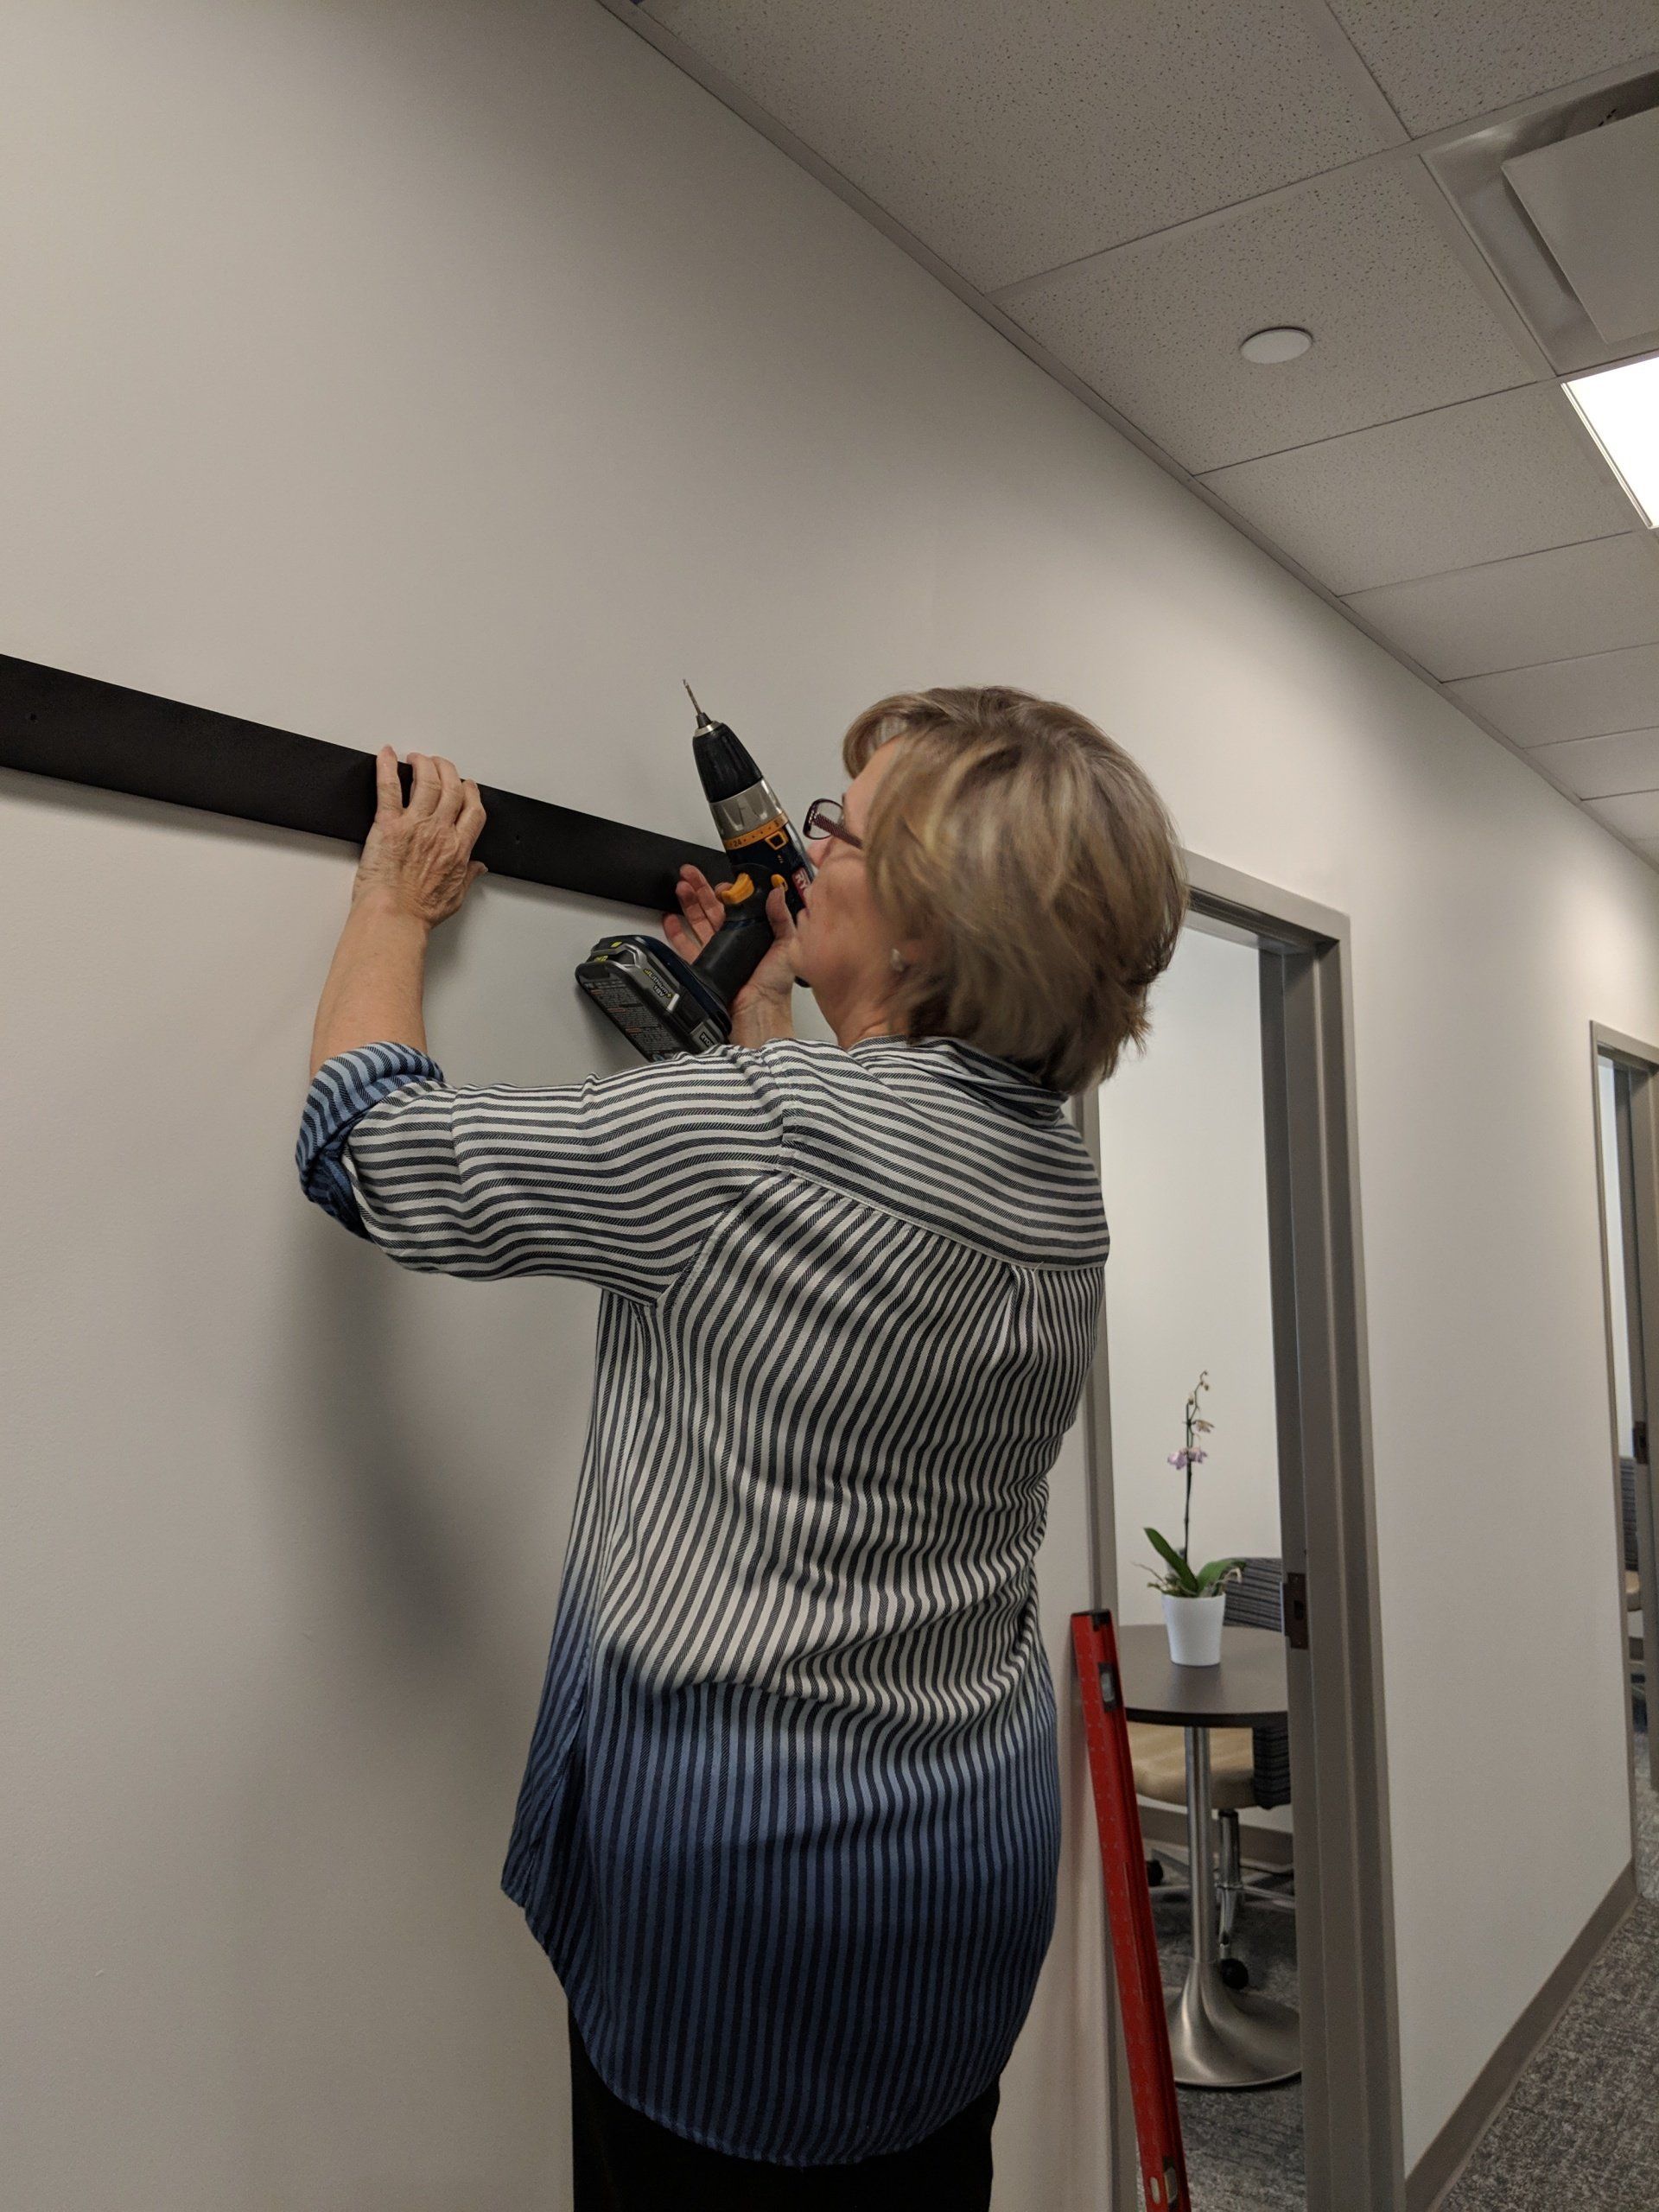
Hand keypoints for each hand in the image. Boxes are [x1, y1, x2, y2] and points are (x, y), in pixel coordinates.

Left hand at [352, 747, 487, 924]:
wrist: (393, 916)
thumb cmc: (418, 912)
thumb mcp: (454, 897)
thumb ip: (468, 877)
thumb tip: (478, 868)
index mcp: (458, 848)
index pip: (473, 810)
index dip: (471, 792)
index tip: (466, 786)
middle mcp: (440, 831)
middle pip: (452, 788)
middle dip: (448, 770)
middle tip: (440, 765)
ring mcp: (414, 824)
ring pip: (426, 780)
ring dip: (424, 764)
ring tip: (417, 758)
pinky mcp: (388, 824)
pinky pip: (389, 787)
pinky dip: (387, 767)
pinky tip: (386, 755)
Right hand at [664, 864, 799, 1042]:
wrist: (758, 1010)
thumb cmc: (776, 984)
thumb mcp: (787, 944)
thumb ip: (781, 917)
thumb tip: (775, 891)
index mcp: (754, 932)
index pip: (736, 905)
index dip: (727, 891)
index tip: (721, 883)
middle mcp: (734, 939)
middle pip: (713, 908)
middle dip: (700, 888)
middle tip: (689, 873)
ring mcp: (717, 952)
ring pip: (697, 921)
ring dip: (687, 903)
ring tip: (680, 888)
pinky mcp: (703, 965)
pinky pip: (685, 946)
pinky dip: (676, 932)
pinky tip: (670, 918)